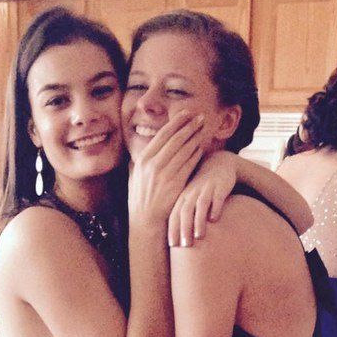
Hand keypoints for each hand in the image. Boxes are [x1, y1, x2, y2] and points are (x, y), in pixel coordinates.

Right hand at [128, 112, 205, 227]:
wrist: (145, 222)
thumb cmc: (140, 200)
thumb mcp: (134, 179)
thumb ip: (136, 164)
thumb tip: (136, 155)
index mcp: (143, 159)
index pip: (162, 135)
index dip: (176, 122)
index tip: (186, 113)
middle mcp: (153, 164)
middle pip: (175, 139)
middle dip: (189, 125)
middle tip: (200, 117)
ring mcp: (164, 174)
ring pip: (184, 150)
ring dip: (195, 137)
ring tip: (203, 128)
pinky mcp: (175, 184)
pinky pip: (189, 164)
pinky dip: (196, 154)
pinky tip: (202, 147)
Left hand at [167, 151, 234, 246]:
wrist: (218, 163)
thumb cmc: (202, 188)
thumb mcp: (190, 199)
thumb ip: (183, 216)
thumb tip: (176, 242)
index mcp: (182, 198)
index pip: (174, 215)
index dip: (173, 230)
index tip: (173, 245)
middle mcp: (192, 193)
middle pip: (185, 211)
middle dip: (184, 229)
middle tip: (185, 246)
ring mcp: (206, 189)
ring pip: (200, 205)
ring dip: (199, 221)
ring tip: (199, 236)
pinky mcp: (220, 187)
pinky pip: (217, 197)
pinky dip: (216, 208)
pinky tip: (214, 219)